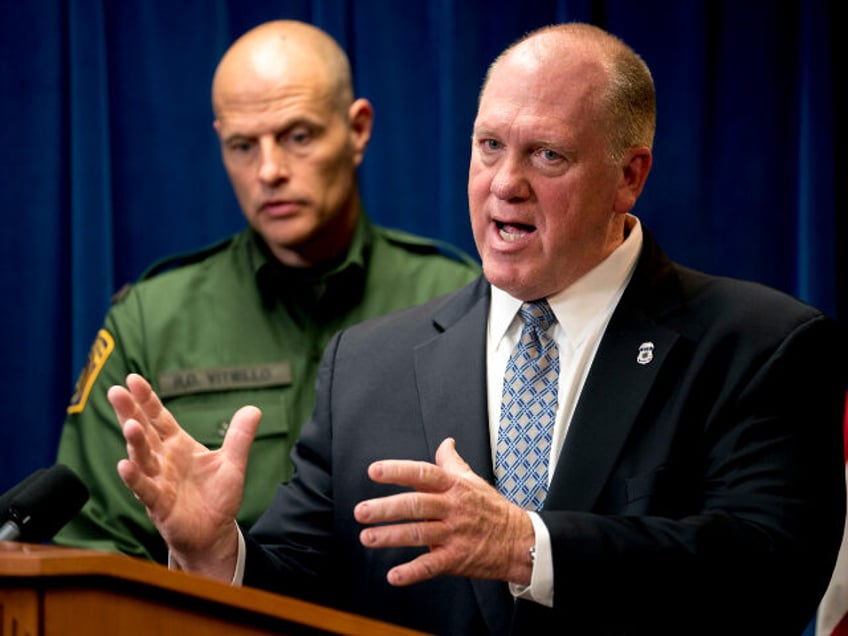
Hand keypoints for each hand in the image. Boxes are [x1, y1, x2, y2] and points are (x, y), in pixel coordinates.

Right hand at [107, 373, 261, 579]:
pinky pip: (145, 489)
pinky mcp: (159, 504)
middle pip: (144, 432)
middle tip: (116, 392)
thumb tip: (254, 408)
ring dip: (135, 442)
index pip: (159, 418)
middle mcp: (163, 460)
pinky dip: (134, 478)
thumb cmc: (217, 497)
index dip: (147, 399)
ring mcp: (158, 481)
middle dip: (130, 412)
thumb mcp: (232, 463)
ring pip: (143, 458)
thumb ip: (240, 436)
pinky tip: (125, 465)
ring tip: (130, 425)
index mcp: (178, 446)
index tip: (133, 379)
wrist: (214, 533)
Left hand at [354, 437, 534, 586]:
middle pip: (416, 504)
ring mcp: (454, 534)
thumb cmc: (492, 509)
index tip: (374, 471)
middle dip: (385, 508)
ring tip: (367, 538)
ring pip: (419, 534)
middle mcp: (452, 508)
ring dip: (390, 537)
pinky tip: (394, 575)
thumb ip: (452, 462)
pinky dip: (412, 572)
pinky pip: (431, 565)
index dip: (397, 471)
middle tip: (361, 511)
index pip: (423, 473)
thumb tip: (445, 443)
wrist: (519, 541)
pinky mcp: (457, 558)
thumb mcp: (473, 480)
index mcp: (454, 486)